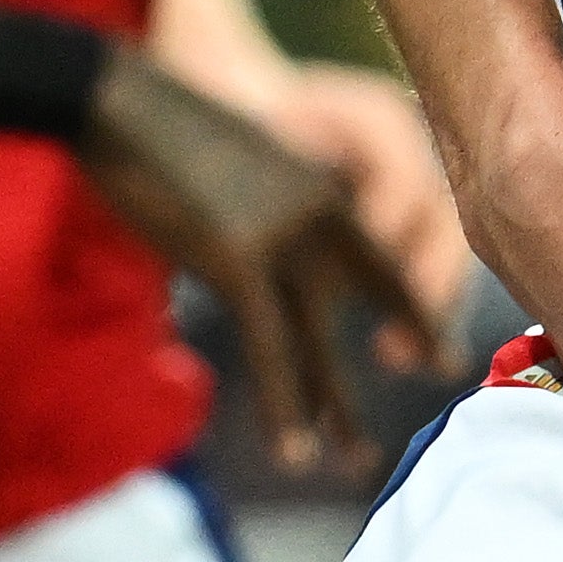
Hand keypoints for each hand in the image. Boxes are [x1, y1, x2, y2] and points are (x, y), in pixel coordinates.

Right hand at [68, 54, 440, 475]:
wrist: (120, 101)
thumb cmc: (160, 131)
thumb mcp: (236, 167)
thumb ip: (264, 212)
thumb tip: (258, 265)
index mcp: (319, 187)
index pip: (384, 255)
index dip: (414, 301)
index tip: (440, 343)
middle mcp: (316, 212)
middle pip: (377, 290)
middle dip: (411, 340)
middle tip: (442, 380)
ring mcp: (281, 238)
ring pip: (320, 340)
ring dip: (336, 407)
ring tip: (358, 461)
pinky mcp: (239, 262)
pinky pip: (272, 350)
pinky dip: (284, 405)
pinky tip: (294, 450)